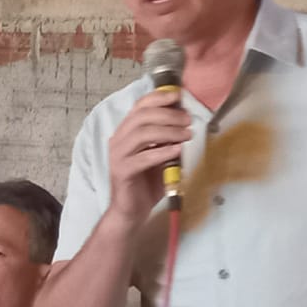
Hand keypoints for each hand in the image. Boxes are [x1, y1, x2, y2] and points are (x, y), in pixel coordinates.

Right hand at [105, 86, 195, 222]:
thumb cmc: (147, 182)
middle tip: (188, 120)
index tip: (177, 96)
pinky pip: (143, 157)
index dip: (158, 98)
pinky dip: (162, 152)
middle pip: (141, 117)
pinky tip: (177, 150)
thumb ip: (168, 139)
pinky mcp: (122, 172)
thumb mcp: (161, 155)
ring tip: (187, 135)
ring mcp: (118, 156)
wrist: (132, 211)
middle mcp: (118, 140)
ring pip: (142, 134)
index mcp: (126, 133)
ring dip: (168, 131)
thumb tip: (185, 120)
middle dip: (168, 115)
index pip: (139, 107)